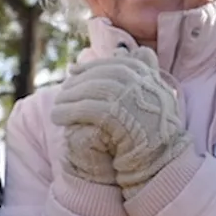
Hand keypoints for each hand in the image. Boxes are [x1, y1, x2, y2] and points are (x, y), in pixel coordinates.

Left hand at [50, 46, 190, 198]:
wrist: (160, 166)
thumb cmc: (152, 136)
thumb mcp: (153, 99)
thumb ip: (139, 73)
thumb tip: (118, 49)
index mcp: (152, 79)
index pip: (119, 64)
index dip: (93, 66)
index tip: (74, 70)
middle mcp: (145, 85)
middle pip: (104, 76)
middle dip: (79, 82)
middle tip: (62, 89)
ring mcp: (133, 100)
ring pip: (94, 91)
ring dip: (70, 98)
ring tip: (56, 107)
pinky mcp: (119, 117)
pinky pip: (88, 109)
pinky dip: (70, 112)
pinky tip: (57, 117)